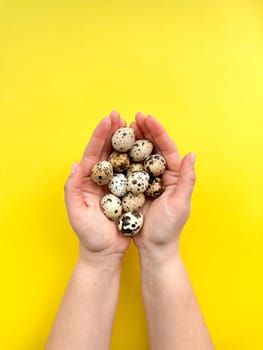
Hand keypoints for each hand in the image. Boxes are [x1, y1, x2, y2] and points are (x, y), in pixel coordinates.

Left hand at [64, 111, 129, 262]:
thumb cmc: (89, 235)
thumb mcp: (76, 213)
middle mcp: (101, 178)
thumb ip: (72, 189)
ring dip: (127, 141)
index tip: (109, 119)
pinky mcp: (128, 192)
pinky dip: (139, 159)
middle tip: (122, 115)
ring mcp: (116, 184)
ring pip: (122, 158)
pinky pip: (134, 172)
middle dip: (114, 132)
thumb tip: (76, 164)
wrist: (105, 253)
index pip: (94, 152)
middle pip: (108, 150)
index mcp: (87, 180)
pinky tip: (146, 149)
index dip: (100, 135)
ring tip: (135, 125)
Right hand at [130, 113, 195, 258]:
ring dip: (132, 141)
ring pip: (138, 156)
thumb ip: (187, 179)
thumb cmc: (168, 228)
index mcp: (173, 175)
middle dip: (144, 131)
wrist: (153, 247)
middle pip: (152, 148)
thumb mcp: (180, 204)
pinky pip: (128, 168)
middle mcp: (160, 175)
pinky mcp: (134, 188)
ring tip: (123, 126)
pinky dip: (122, 157)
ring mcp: (146, 180)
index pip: (166, 149)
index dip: (158, 132)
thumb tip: (191, 154)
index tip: (147, 118)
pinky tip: (114, 148)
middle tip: (133, 117)